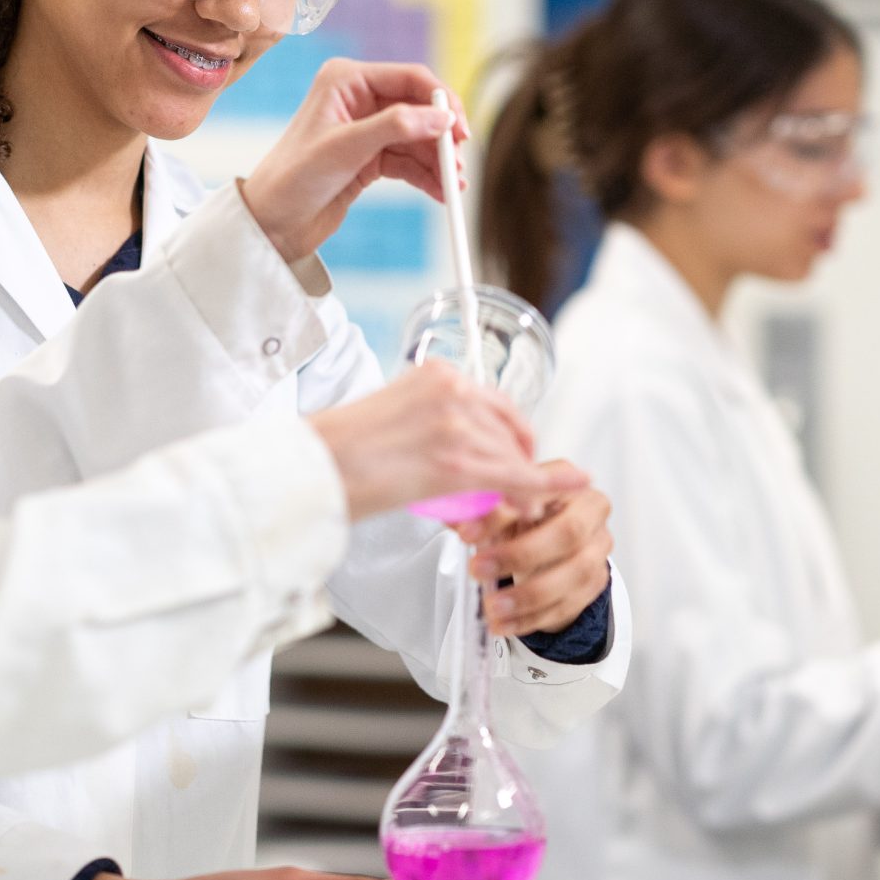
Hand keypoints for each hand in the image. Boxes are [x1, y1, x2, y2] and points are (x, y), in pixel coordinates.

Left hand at [241, 60, 466, 261]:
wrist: (271, 224)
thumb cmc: (293, 179)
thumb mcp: (345, 149)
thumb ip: (394, 127)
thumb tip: (441, 117)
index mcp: (346, 79)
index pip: (410, 78)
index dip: (441, 102)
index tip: (460, 131)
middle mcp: (358, 98)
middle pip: (419, 109)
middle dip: (442, 137)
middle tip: (459, 164)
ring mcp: (365, 128)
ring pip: (417, 139)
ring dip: (438, 161)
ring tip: (454, 187)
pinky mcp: (369, 158)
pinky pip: (409, 161)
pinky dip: (427, 176)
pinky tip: (441, 193)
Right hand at [309, 361, 550, 522]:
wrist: (313, 469)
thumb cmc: (337, 451)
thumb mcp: (392, 415)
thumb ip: (429, 420)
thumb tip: (450, 447)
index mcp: (435, 373)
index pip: (493, 400)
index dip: (511, 431)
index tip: (517, 448)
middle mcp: (452, 390)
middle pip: (508, 427)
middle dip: (518, 459)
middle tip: (518, 486)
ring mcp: (457, 424)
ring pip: (511, 456)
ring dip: (519, 483)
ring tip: (514, 505)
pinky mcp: (458, 463)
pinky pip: (514, 477)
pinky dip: (542, 485)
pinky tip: (566, 487)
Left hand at [456, 461, 614, 638]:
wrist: (551, 545)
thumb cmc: (527, 519)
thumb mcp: (502, 510)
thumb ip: (481, 512)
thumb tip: (454, 517)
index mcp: (567, 484)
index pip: (541, 492)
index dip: (503, 514)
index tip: (467, 533)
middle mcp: (591, 513)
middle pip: (567, 534)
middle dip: (520, 555)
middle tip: (479, 569)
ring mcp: (598, 550)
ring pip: (574, 574)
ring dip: (528, 595)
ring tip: (493, 607)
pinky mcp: (595, 583)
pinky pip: (568, 605)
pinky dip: (532, 618)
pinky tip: (505, 624)